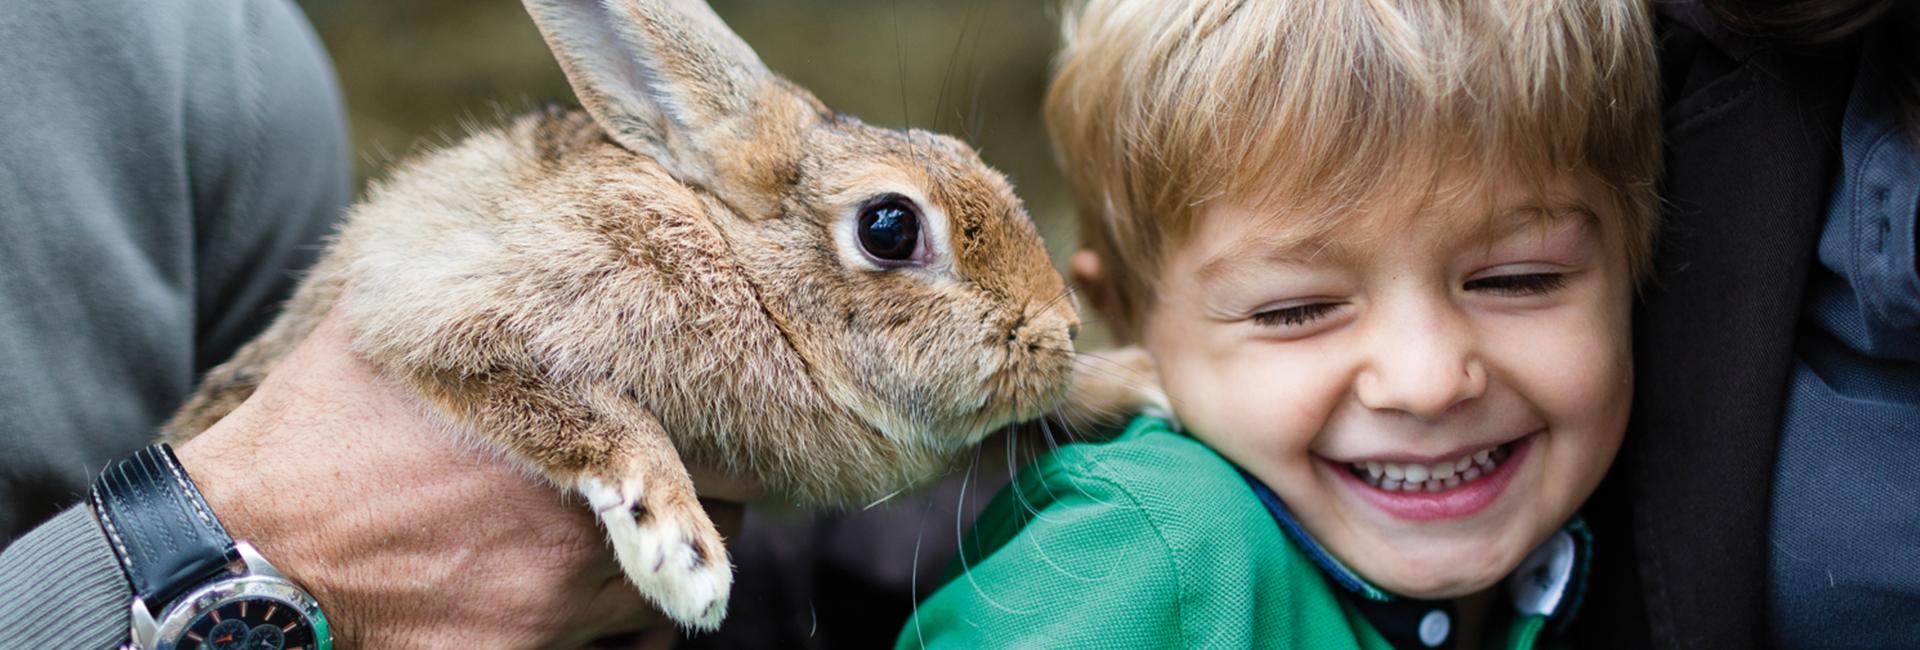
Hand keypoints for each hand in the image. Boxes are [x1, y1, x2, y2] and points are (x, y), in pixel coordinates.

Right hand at [176, 312, 746, 648]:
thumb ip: (484, 293)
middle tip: (673, 480)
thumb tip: (530, 222)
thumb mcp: (403, 331)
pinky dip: (619, 627)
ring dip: (655, 561)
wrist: (250, 554)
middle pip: (721, 521)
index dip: (730, 438)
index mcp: (578, 432)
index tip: (722, 429)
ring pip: (669, 589)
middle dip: (706, 499)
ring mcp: (562, 604)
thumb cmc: (323, 433)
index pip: (725, 447)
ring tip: (614, 533)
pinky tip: (579, 596)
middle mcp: (585, 523)